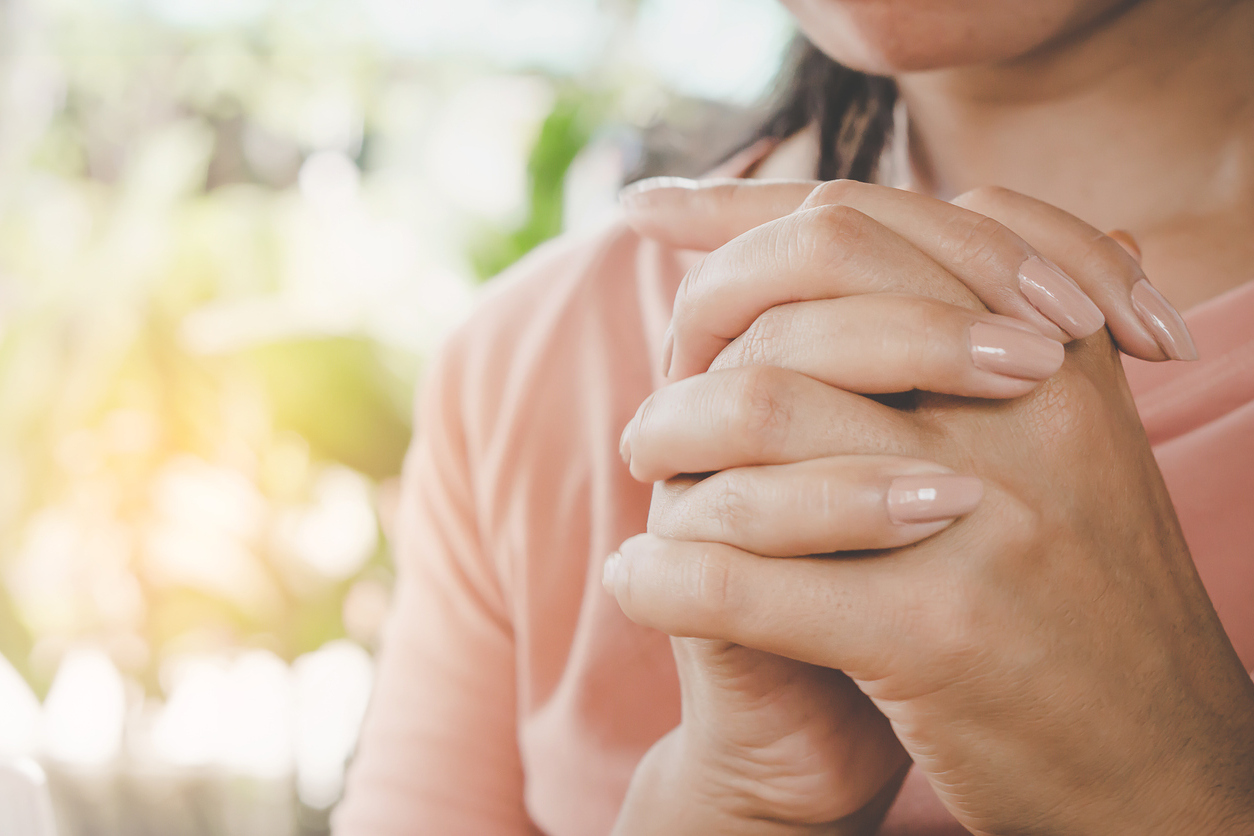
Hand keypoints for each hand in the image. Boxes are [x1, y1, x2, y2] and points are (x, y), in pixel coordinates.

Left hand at [609, 183, 1253, 833]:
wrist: (1163, 761)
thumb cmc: (1089, 594)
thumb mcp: (1072, 441)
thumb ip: (996, 334)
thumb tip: (935, 216)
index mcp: (1050, 346)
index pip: (872, 222)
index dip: (739, 205)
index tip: (645, 210)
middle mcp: (1027, 403)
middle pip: (815, 279)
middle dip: (699, 315)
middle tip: (656, 380)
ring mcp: (984, 514)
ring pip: (762, 410)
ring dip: (667, 434)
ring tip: (643, 467)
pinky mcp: (938, 632)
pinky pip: (745, 583)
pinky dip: (665, 580)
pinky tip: (636, 584)